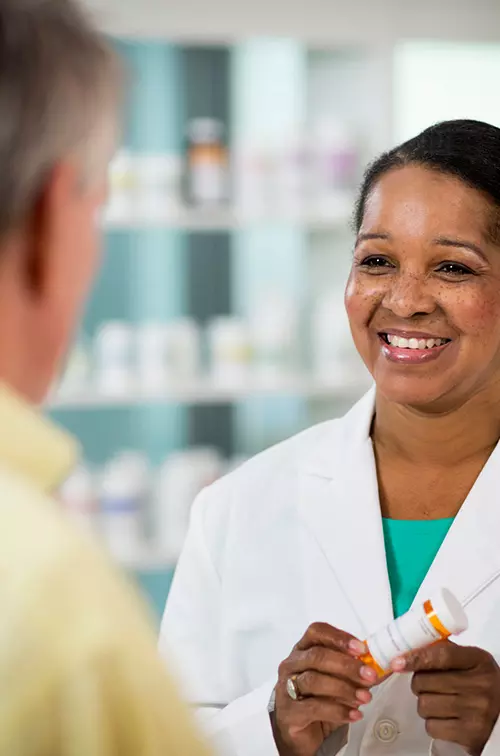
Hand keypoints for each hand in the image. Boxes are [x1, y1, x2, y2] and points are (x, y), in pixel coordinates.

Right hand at [271, 622, 377, 755]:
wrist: (302, 733)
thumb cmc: (320, 700)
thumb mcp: (341, 681)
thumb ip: (359, 671)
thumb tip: (387, 665)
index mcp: (304, 649)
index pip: (317, 632)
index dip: (339, 637)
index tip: (362, 649)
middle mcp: (292, 664)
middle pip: (317, 656)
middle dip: (347, 665)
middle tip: (369, 676)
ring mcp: (286, 687)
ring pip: (314, 680)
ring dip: (344, 688)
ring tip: (365, 698)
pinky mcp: (289, 712)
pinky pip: (313, 708)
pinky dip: (337, 711)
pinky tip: (354, 715)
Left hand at [392, 641, 499, 755]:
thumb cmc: (484, 685)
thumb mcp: (473, 662)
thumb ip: (446, 651)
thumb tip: (411, 647)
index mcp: (479, 661)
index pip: (441, 655)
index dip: (416, 658)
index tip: (397, 662)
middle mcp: (480, 685)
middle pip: (425, 682)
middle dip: (419, 684)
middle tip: (427, 685)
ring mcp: (476, 711)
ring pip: (424, 705)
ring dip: (425, 704)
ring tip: (439, 702)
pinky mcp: (470, 735)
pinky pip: (432, 727)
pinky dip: (433, 723)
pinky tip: (446, 718)